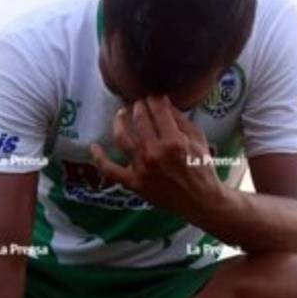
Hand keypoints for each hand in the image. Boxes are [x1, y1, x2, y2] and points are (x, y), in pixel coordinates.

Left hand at [89, 97, 221, 216]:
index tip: (154, 96)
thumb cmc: (202, 169)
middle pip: (139, 119)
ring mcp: (142, 168)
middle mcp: (155, 153)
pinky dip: (99, 158)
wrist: (201, 201)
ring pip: (122, 137)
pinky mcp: (134, 183)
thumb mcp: (198, 140)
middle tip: (139, 103)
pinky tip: (94, 147)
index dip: (154, 98)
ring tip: (121, 113)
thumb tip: (164, 103)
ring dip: (119, 121)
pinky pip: (110, 170)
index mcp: (174, 141)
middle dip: (138, 105)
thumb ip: (181, 120)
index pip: (158, 109)